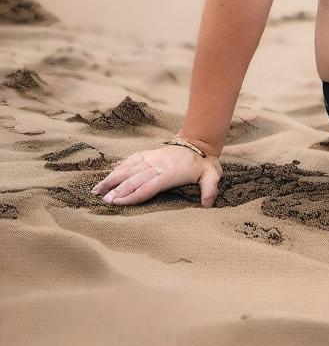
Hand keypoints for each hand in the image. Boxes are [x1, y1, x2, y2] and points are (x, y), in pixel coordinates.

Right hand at [91, 144, 221, 207]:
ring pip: (129, 168)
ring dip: (113, 178)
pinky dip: (119, 167)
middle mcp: (158, 164)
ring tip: (98, 189)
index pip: (148, 186)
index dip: (132, 195)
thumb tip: (208, 204)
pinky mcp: (150, 153)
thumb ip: (210, 188)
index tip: (117, 202)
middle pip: (134, 178)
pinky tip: (109, 174)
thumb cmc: (205, 163)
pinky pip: (132, 159)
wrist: (200, 141)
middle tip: (103, 201)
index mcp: (170, 172)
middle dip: (118, 190)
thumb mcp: (213, 175)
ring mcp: (153, 157)